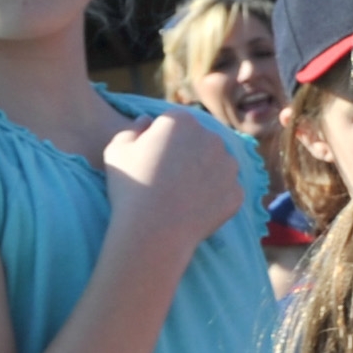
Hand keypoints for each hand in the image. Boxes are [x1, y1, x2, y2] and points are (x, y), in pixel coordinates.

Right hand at [102, 109, 246, 249]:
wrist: (153, 231)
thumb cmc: (130, 187)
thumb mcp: (117, 151)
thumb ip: (132, 130)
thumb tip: (147, 121)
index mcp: (182, 121)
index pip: (173, 124)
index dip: (159, 141)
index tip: (150, 159)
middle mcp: (212, 137)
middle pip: (199, 142)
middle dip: (186, 154)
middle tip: (166, 179)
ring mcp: (229, 166)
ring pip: (216, 165)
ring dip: (204, 174)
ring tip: (180, 195)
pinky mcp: (236, 192)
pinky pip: (224, 191)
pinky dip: (212, 199)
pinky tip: (193, 209)